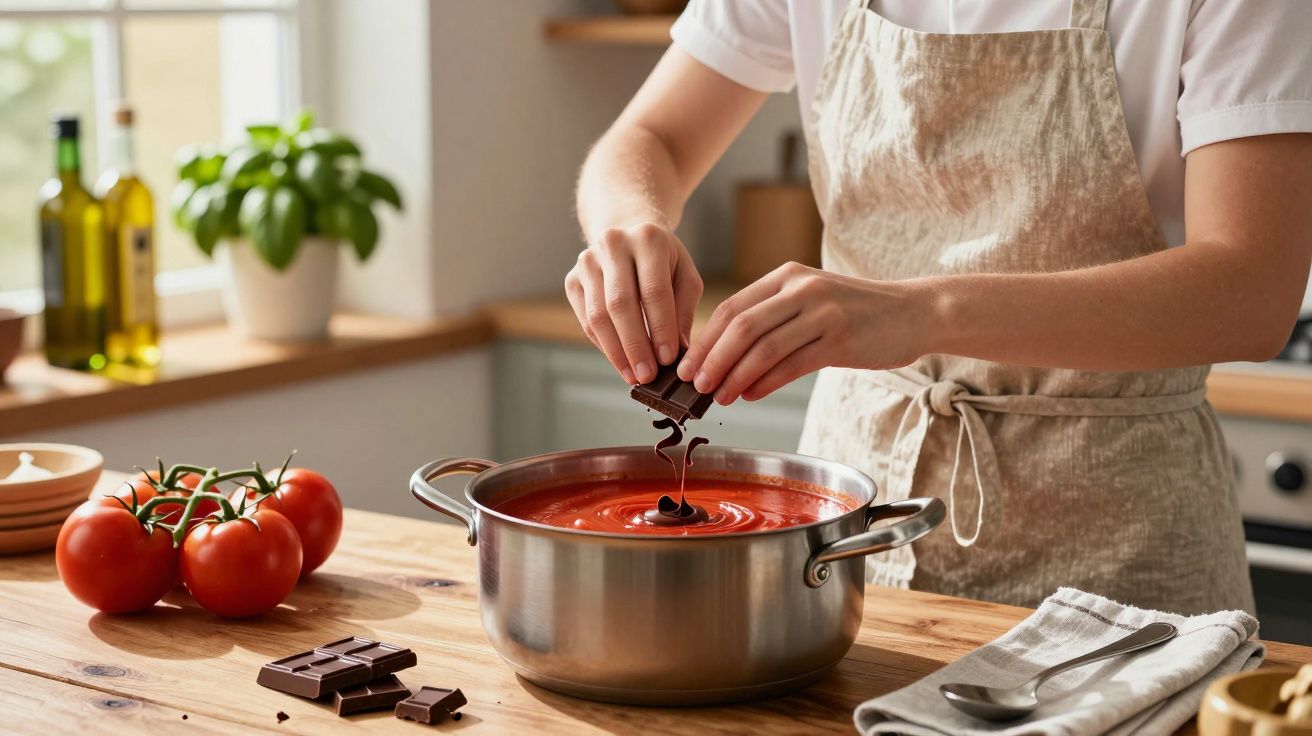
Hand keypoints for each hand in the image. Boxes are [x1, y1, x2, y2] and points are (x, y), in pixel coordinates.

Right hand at [565, 223, 703, 383]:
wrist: (628, 236)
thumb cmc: (664, 262)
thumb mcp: (685, 276)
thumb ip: (684, 310)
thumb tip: (677, 350)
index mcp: (648, 239)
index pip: (653, 290)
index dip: (660, 327)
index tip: (668, 359)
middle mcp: (613, 244)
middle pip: (620, 303)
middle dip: (635, 345)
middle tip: (648, 375)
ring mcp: (588, 261)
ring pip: (598, 315)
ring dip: (616, 351)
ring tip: (633, 375)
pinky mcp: (572, 279)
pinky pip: (586, 320)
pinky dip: (603, 345)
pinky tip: (619, 361)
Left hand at [676, 262, 929, 403]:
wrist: (913, 312)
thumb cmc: (856, 313)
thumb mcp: (810, 301)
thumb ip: (772, 320)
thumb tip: (725, 360)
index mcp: (787, 275)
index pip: (733, 308)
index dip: (705, 340)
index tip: (687, 366)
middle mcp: (802, 289)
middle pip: (742, 327)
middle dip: (713, 359)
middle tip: (695, 385)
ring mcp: (822, 312)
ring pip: (764, 348)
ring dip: (736, 376)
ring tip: (720, 397)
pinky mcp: (841, 339)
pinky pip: (792, 364)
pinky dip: (766, 383)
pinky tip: (750, 395)